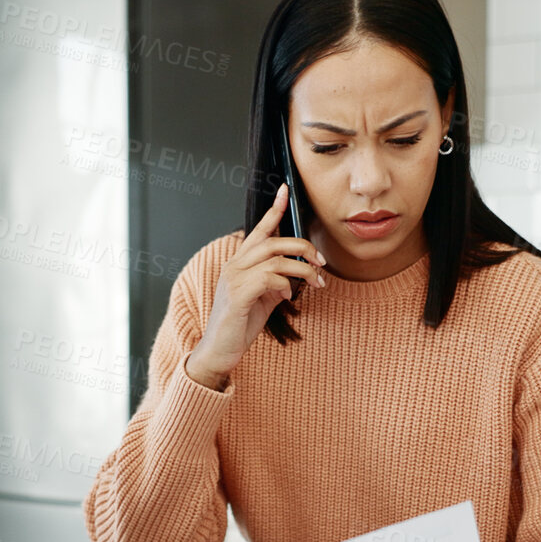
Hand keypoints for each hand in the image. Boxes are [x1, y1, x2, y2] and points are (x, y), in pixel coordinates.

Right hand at [184, 183, 325, 390]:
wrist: (220, 350)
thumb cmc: (240, 325)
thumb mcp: (263, 299)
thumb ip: (276, 282)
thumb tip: (294, 277)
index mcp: (239, 263)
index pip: (258, 230)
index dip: (273, 209)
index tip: (286, 191)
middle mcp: (234, 266)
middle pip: (272, 241)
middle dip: (303, 247)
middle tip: (321, 262)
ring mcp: (233, 279)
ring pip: (275, 259)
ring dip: (302, 269)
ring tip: (315, 282)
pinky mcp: (238, 296)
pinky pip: (269, 279)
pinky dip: (285, 285)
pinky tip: (288, 295)